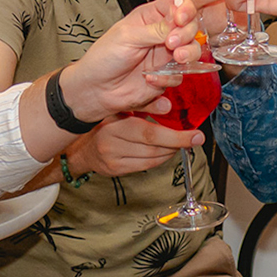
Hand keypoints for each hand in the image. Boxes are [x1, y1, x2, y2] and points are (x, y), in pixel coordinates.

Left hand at [58, 0, 201, 119]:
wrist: (96, 90)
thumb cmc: (103, 59)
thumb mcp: (127, 36)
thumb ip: (155, 29)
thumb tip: (177, 21)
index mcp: (149, 18)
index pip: (176, 5)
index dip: (184, 9)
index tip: (181, 19)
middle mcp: (160, 35)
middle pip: (190, 27)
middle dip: (187, 34)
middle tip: (174, 42)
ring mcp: (165, 55)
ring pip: (192, 50)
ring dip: (188, 53)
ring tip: (177, 57)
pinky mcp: (166, 75)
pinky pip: (180, 75)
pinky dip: (168, 77)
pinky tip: (150, 77)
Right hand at [66, 116, 202, 178]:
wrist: (81, 146)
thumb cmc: (104, 124)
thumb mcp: (119, 109)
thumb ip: (141, 106)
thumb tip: (168, 105)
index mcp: (113, 124)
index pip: (150, 132)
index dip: (175, 136)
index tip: (195, 134)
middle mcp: (111, 143)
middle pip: (152, 147)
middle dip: (178, 143)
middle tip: (195, 139)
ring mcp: (113, 159)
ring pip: (151, 158)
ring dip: (170, 151)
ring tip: (180, 143)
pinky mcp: (115, 170)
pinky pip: (145, 166)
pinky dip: (160, 159)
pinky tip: (166, 152)